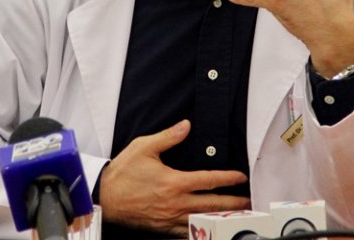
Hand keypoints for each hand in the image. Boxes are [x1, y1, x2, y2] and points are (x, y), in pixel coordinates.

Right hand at [99, 120, 250, 236]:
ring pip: (203, 220)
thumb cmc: (123, 172)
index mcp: (173, 182)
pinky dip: (201, 229)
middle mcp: (175, 203)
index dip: (228, 179)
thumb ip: (168, 137)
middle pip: (212, 204)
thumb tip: (186, 125)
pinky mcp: (162, 228)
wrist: (105, 197)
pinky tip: (209, 227)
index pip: (209, 180)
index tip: (241, 177)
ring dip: (221, 218)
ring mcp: (169, 218)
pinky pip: (187, 231)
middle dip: (233, 203)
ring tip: (236, 216)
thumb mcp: (144, 147)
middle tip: (248, 201)